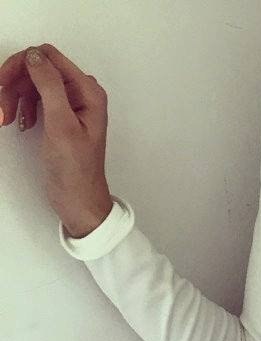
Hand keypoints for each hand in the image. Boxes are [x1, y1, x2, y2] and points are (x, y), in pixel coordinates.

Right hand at [0, 43, 113, 236]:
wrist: (78, 200)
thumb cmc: (75, 170)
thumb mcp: (61, 125)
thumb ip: (50, 87)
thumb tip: (35, 56)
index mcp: (88, 92)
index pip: (47, 57)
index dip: (21, 66)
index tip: (3, 84)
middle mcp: (82, 94)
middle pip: (37, 68)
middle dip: (15, 83)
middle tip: (3, 107)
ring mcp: (71, 104)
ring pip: (32, 82)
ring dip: (15, 96)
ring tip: (8, 118)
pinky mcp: (60, 116)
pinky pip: (34, 98)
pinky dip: (22, 106)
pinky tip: (21, 122)